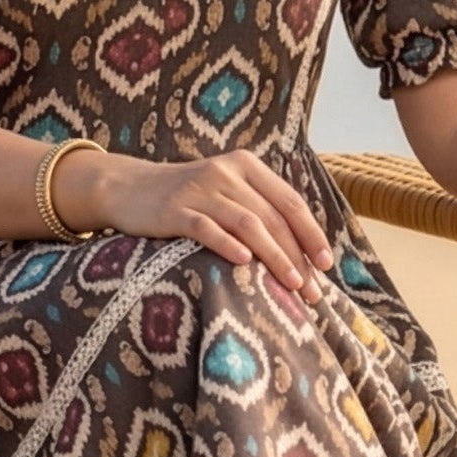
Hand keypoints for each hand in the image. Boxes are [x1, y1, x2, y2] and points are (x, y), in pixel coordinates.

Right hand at [67, 147, 334, 303]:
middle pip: (272, 216)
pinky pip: (206, 227)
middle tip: (311, 289)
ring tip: (290, 284)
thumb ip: (259, 208)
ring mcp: (199, 189)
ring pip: (247, 223)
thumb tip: (303, 252)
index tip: (327, 264)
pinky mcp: (174, 209)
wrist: (129, 188)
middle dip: (297, 255)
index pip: (290, 201)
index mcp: (247, 166)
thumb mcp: (226, 192)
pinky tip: (244, 262)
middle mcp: (226, 172)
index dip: (311, 233)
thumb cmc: (188, 199)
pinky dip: (227, 244)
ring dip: (273, 255)